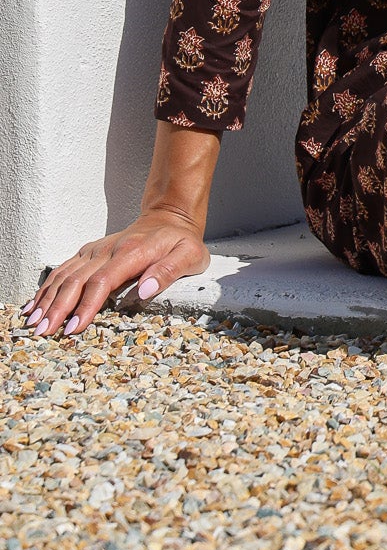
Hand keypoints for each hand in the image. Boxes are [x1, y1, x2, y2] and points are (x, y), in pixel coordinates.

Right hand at [20, 211, 208, 338]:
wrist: (169, 217)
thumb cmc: (181, 241)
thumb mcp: (190, 255)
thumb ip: (169, 270)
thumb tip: (145, 290)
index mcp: (132, 252)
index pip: (103, 281)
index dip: (86, 305)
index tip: (73, 327)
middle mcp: (108, 249)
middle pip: (77, 280)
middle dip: (58, 308)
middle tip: (43, 332)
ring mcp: (96, 250)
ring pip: (65, 274)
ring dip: (47, 298)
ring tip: (33, 322)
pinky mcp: (89, 252)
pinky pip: (64, 268)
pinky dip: (47, 286)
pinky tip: (35, 303)